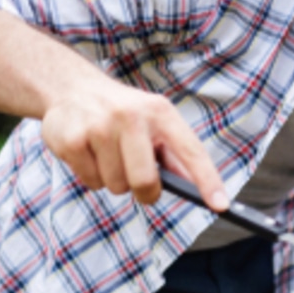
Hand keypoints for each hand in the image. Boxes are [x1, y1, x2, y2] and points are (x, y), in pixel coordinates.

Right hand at [40, 81, 228, 210]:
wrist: (73, 87)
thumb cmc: (124, 113)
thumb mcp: (155, 122)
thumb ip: (176, 154)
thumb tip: (199, 187)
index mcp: (161, 112)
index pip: (191, 152)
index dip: (208, 181)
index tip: (221, 205)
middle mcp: (131, 116)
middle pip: (145, 181)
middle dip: (145, 192)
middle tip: (141, 184)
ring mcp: (99, 126)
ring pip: (116, 185)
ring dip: (115, 180)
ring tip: (109, 154)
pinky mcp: (72, 139)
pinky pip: (90, 181)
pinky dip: (92, 176)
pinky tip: (89, 152)